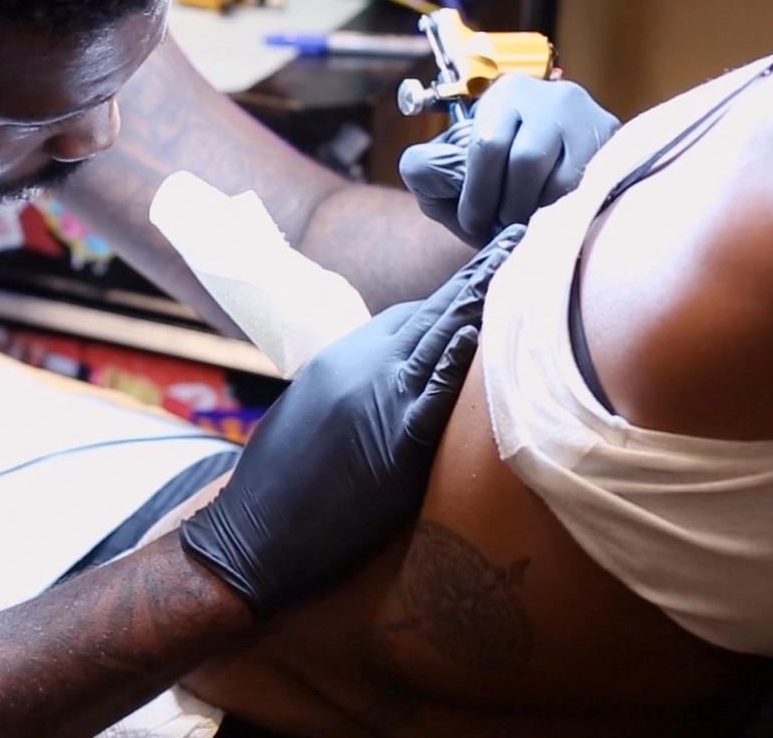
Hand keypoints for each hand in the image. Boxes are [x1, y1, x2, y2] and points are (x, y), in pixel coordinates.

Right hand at [179, 230, 520, 613]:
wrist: (253, 535)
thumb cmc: (276, 486)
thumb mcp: (307, 416)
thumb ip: (347, 389)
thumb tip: (378, 385)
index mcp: (340, 362)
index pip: (407, 316)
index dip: (450, 296)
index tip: (485, 271)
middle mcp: (360, 370)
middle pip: (431, 314)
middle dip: (478, 277)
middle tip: (518, 238)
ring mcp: (377, 404)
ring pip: (439, 340)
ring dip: (482, 301)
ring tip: (519, 262)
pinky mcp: (395, 447)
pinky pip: (433, 398)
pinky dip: (456, 366)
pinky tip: (478, 336)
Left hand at [398, 74, 617, 247]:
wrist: (566, 156)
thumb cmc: (499, 173)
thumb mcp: (458, 164)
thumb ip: (429, 169)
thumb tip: (419, 169)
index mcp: (508, 93)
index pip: (488, 144)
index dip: (477, 195)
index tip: (473, 223)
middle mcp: (552, 96)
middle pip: (527, 161)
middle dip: (509, 205)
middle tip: (502, 229)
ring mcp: (589, 116)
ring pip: (563, 178)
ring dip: (540, 212)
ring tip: (527, 226)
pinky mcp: (615, 142)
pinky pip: (590, 188)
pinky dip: (568, 212)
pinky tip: (555, 221)